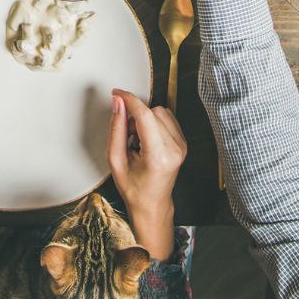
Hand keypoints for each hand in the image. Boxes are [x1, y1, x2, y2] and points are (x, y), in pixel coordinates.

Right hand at [107, 90, 185, 259]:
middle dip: (135, 116)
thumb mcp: (115, 160)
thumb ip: (116, 129)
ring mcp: (181, 146)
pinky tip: (147, 139)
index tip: (117, 94)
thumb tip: (118, 103)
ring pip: (160, 111)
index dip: (129, 99)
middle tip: (126, 134)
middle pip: (152, 111)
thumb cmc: (134, 189)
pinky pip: (167, 118)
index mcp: (158, 157)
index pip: (145, 115)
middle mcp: (174, 150)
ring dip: (145, 119)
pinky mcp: (183, 142)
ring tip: (137, 139)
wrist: (152, 204)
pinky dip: (154, 122)